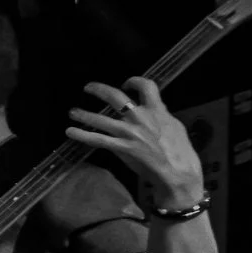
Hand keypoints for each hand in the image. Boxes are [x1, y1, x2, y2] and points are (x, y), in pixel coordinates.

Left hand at [67, 78, 204, 208]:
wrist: (179, 171)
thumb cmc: (181, 150)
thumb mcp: (175, 126)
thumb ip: (162, 115)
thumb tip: (155, 107)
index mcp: (157, 110)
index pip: (146, 86)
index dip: (134, 81)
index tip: (125, 84)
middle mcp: (141, 118)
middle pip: (116, 97)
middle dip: (99, 89)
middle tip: (88, 88)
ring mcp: (130, 133)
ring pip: (101, 119)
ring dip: (83, 114)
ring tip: (72, 112)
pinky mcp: (123, 148)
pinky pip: (98, 139)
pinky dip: (82, 135)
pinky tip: (70, 132)